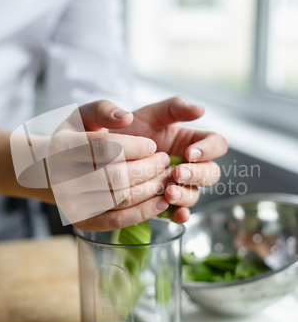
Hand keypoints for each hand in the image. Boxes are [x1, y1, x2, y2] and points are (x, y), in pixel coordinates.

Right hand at [46, 100, 171, 230]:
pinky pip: (118, 221)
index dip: (136, 147)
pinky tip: (161, 202)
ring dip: (150, 189)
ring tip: (165, 178)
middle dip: (148, 168)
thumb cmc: (75, 138)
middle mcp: (62, 178)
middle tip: (164, 161)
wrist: (53, 170)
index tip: (152, 146)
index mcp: (62, 147)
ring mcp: (71, 203)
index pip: (106, 147)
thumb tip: (126, 118)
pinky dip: (144, 212)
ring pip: (120, 199)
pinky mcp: (82, 222)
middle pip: (116, 176)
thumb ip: (104, 110)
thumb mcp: (83, 116)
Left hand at [114, 97, 227, 223]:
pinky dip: (179, 214)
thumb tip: (201, 110)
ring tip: (168, 192)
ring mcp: (179, 185)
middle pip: (212, 173)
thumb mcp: (150, 114)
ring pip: (196, 194)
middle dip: (198, 175)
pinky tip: (174, 213)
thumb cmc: (130, 130)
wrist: (104, 154)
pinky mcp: (166, 203)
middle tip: (177, 173)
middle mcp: (190, 165)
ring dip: (186, 195)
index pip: (217, 144)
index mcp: (192, 141)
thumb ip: (174, 107)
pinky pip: (180, 212)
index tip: (190, 153)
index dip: (209, 149)